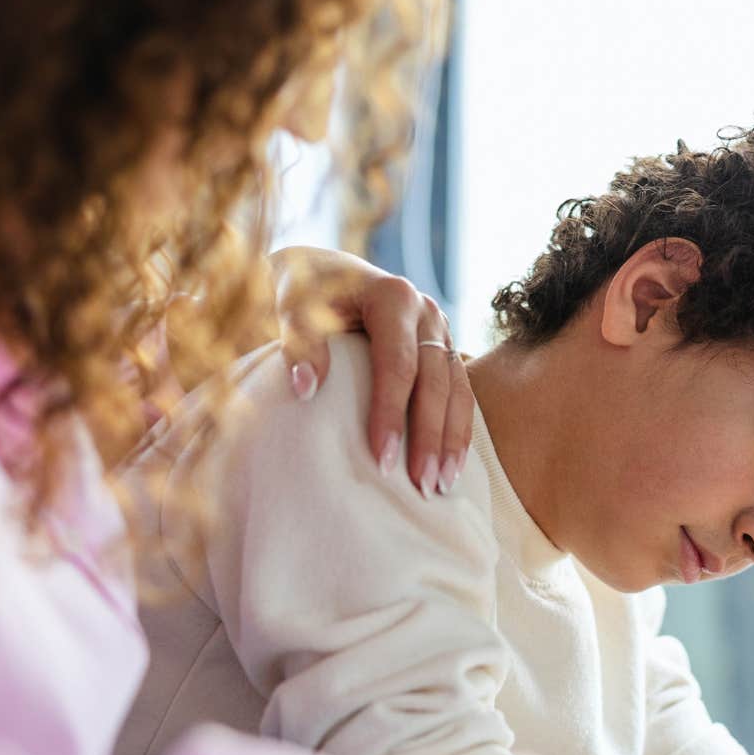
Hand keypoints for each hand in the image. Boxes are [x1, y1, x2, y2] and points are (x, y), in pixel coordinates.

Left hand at [270, 246, 472, 496]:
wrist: (323, 269)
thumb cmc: (305, 290)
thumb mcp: (294, 305)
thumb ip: (299, 341)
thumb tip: (306, 387)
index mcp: (394, 297)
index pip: (398, 365)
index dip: (392, 414)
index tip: (382, 459)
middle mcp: (426, 312)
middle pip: (435, 383)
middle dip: (430, 437)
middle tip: (422, 485)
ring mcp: (439, 330)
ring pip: (457, 390)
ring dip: (452, 440)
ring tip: (442, 485)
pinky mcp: (442, 347)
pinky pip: (459, 391)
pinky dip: (457, 428)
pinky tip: (452, 464)